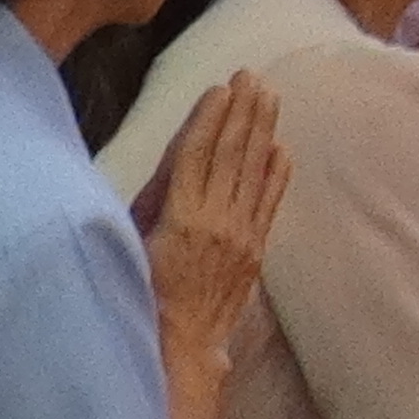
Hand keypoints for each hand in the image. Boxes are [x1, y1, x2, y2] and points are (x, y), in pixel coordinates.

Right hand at [136, 74, 290, 370]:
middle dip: (242, 112)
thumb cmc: (143, 290)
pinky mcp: (255, 250)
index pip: (198, 155)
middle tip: (252, 76)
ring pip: (254, 173)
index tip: (221, 88)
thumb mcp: (137, 239)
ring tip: (269, 97)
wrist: (179, 342)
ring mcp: (241, 236)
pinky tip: (282, 147)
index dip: (210, 118)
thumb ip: (158, 196)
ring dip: (262, 131)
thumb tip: (179, 154)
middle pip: (232, 155)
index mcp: (180, 216)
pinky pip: (269, 204)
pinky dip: (277, 174)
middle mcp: (216, 221)